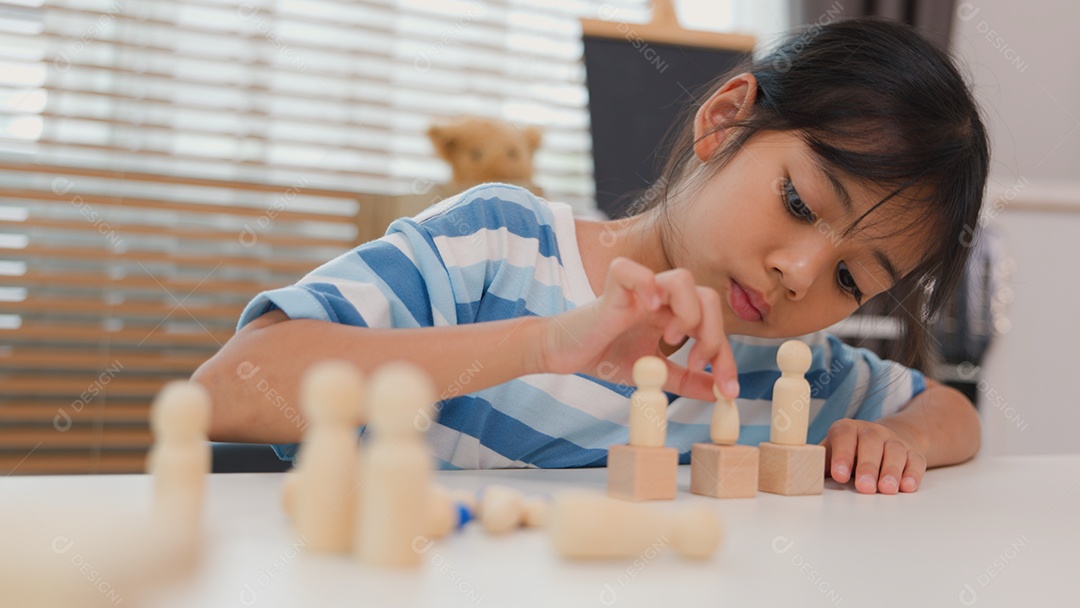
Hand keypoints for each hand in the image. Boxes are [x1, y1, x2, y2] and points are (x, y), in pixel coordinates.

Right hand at [536, 257, 738, 401]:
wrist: (564, 353)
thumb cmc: (604, 355)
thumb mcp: (655, 374)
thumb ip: (686, 380)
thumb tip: (721, 393)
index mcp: (673, 313)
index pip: (714, 323)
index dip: (726, 357)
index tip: (728, 390)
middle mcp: (661, 298)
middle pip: (707, 297)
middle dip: (714, 335)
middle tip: (697, 363)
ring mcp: (638, 291)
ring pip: (682, 279)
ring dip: (688, 312)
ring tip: (672, 340)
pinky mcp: (612, 289)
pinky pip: (632, 270)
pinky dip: (647, 285)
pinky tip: (649, 309)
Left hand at [821, 419, 926, 493]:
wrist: (881, 440)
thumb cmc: (848, 452)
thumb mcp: (831, 453)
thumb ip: (820, 463)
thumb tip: (804, 478)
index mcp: (846, 429)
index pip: (844, 437)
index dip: (842, 455)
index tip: (840, 475)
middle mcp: (871, 432)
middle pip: (871, 443)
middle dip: (868, 466)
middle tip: (865, 487)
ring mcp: (893, 441)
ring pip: (894, 451)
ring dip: (891, 471)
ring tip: (886, 489)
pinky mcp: (912, 453)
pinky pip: (915, 461)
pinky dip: (912, 474)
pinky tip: (907, 486)